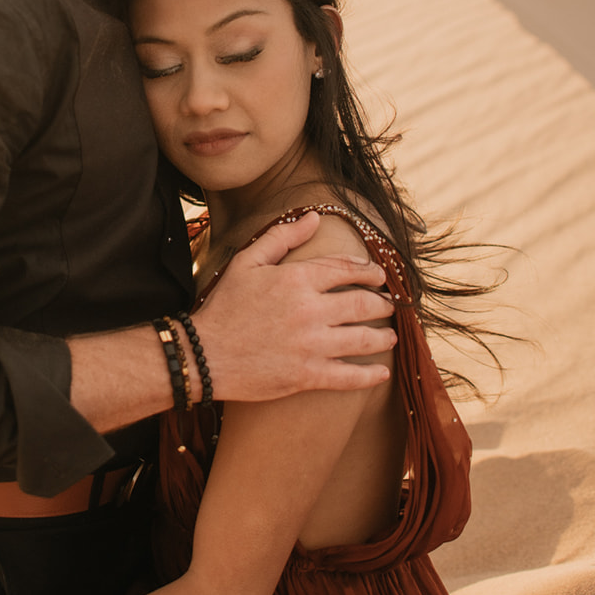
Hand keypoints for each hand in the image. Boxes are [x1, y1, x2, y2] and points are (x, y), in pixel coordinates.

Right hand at [195, 212, 395, 398]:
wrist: (204, 355)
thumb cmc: (224, 307)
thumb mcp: (247, 263)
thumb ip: (281, 238)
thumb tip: (313, 217)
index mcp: (296, 279)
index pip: (346, 270)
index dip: (368, 272)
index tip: (379, 276)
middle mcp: (310, 310)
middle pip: (363, 304)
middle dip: (382, 304)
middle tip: (388, 306)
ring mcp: (311, 345)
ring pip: (363, 339)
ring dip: (383, 337)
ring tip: (390, 337)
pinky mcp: (308, 375)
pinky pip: (349, 376)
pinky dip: (370, 375)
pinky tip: (382, 373)